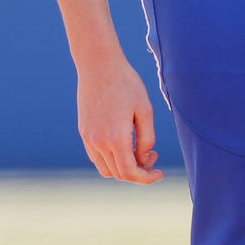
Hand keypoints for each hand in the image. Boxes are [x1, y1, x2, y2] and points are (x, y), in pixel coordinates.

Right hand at [76, 55, 163, 183]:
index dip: (146, 178)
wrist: (99, 65)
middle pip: (119, 174)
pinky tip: (123, 143)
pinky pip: (96, 157)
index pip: (130, 173)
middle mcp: (99, 143)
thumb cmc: (126, 83)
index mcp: (116, 138)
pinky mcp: (83, 132)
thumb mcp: (145, 109)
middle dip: (138, 170)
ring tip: (137, 148)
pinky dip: (111, 159)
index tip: (160, 173)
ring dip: (123, 167)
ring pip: (106, 169)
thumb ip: (147, 138)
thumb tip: (143, 158)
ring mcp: (88, 138)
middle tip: (152, 153)